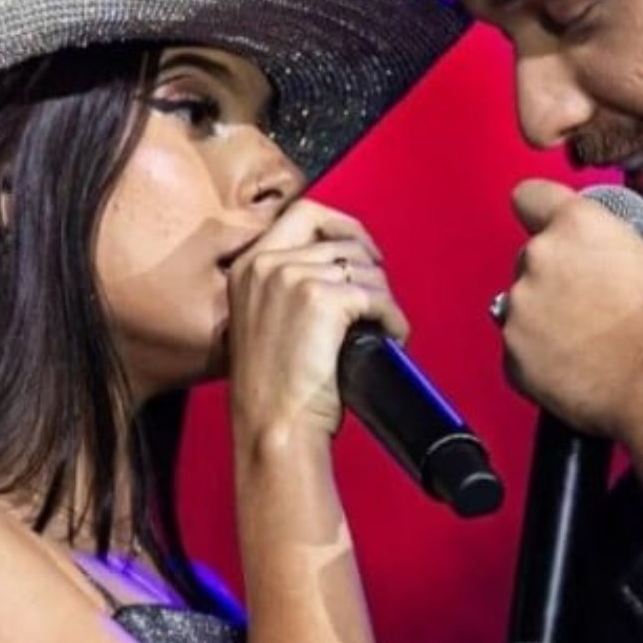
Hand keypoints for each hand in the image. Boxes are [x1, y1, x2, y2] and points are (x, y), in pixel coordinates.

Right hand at [226, 200, 408, 444]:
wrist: (273, 427)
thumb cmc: (273, 391)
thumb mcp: (264, 322)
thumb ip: (286, 288)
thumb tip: (340, 270)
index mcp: (248, 266)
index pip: (304, 214)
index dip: (343, 226)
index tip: (364, 251)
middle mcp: (267, 263)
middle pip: (343, 243)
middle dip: (371, 272)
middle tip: (379, 303)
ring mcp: (293, 277)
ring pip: (365, 269)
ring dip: (383, 299)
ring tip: (384, 328)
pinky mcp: (323, 300)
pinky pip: (377, 297)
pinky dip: (394, 318)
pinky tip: (393, 337)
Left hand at [498, 179, 642, 444]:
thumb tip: (639, 252)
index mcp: (578, 226)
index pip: (531, 195)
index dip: (542, 208)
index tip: (547, 220)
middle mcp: (540, 260)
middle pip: (532, 256)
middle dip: (555, 274)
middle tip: (591, 299)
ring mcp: (520, 309)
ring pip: (524, 302)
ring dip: (546, 314)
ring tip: (586, 338)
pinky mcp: (512, 355)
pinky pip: (519, 346)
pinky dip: (540, 354)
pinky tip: (576, 363)